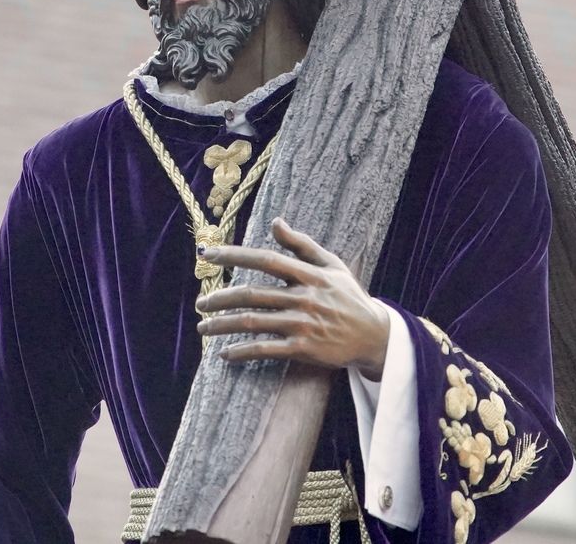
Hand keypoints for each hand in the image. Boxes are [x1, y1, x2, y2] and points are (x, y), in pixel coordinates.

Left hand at [196, 217, 390, 376]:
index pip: (265, 259)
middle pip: (251, 294)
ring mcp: (303, 324)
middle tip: (199, 303)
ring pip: (252, 323)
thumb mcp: (331, 265)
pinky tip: (225, 354)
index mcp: (309, 274)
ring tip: (203, 327)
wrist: (376, 336)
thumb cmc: (349, 297)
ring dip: (222, 325)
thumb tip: (275, 221)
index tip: (207, 254)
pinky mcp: (304, 350)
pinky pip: (265, 350)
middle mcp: (304, 297)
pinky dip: (242, 352)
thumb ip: (301, 244)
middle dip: (219, 298)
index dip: (234, 255)